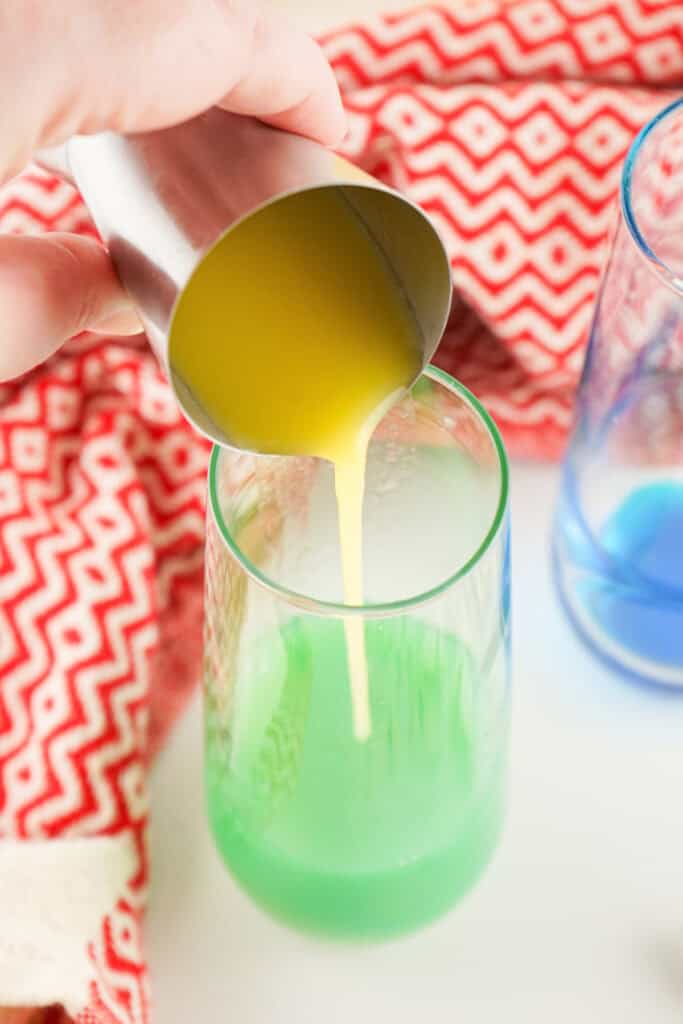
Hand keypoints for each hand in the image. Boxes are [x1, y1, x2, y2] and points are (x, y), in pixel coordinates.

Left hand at [0, 0, 344, 381]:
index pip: (205, 29)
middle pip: (163, 2)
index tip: (328, 128)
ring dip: (156, 44)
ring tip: (179, 123)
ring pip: (101, 2)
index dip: (290, 74)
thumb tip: (113, 294)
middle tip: (269, 131)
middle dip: (232, 49)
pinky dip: (89, 36)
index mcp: (26, 50)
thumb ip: (53, 300)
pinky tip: (74, 104)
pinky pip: (51, 6)